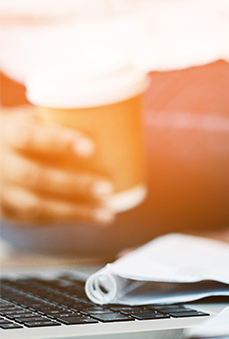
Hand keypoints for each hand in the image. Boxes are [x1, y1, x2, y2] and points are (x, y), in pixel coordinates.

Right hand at [0, 107, 114, 223]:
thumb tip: (108, 121)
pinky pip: (36, 219)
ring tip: (107, 212)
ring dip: (75, 211)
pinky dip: (66, 218)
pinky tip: (92, 217)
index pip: (28, 137)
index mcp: (7, 135)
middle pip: (34, 176)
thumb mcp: (30, 120)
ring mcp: (1, 191)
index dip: (58, 142)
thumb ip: (58, 122)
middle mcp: (0, 164)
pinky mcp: (6, 211)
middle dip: (73, 184)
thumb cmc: (19, 133)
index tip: (89, 146)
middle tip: (106, 187)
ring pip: (36, 205)